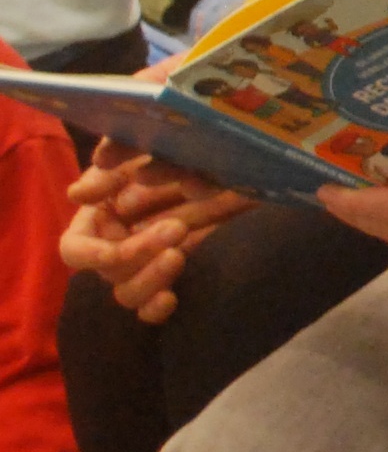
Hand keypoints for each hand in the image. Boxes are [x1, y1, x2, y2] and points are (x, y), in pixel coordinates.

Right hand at [59, 139, 250, 322]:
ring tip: (178, 254)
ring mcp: (145, 267)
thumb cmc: (190, 148)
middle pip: (108, 270)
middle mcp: (118, 246)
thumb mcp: (153, 141)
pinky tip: (172, 297)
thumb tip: (77, 195)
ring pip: (128, 292)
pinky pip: (152, 310)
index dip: (90, 249)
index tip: (115, 241)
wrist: (248, 164)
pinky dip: (156, 308)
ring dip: (148, 277)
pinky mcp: (174, 280)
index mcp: (101, 218)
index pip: (75, 249)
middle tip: (176, 228)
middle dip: (136, 251)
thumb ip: (118, 154)